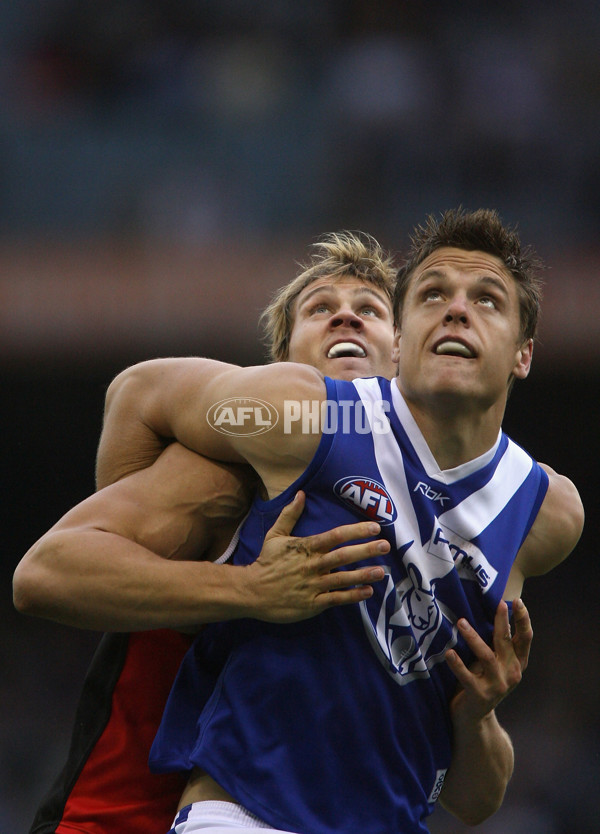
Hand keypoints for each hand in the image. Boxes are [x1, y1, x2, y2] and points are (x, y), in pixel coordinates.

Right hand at [244, 491, 388, 622]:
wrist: (252, 591)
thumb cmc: (267, 562)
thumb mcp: (275, 535)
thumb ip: (290, 514)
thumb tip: (301, 494)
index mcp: (306, 547)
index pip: (335, 536)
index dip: (355, 531)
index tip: (374, 527)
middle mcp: (313, 565)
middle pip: (343, 556)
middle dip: (365, 550)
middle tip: (385, 546)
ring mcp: (313, 585)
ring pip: (343, 579)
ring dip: (363, 575)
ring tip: (382, 571)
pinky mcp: (313, 604)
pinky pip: (336, 599)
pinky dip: (352, 596)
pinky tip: (367, 592)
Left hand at [445, 598, 532, 721]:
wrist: (474, 717)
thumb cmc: (483, 680)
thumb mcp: (497, 662)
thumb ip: (501, 643)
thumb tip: (499, 610)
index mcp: (517, 663)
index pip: (525, 638)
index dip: (523, 620)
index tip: (516, 601)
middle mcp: (511, 674)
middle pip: (506, 642)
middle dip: (502, 621)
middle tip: (498, 603)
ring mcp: (496, 685)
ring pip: (486, 656)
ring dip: (473, 638)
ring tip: (460, 622)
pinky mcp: (479, 695)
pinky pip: (467, 676)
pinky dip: (457, 664)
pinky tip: (449, 653)